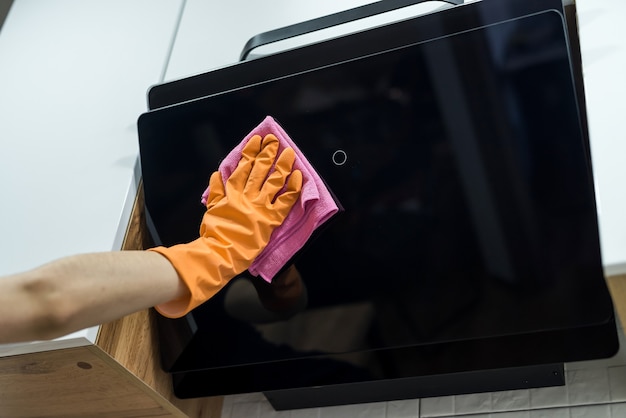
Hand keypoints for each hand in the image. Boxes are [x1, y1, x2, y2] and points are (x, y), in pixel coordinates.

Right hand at [149, 134, 301, 317]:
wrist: (220, 253)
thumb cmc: (214, 234)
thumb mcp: (211, 209)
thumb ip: (215, 191)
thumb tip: (216, 174)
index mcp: (231, 192)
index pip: (243, 167)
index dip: (250, 152)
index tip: (257, 140)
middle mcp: (247, 195)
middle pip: (259, 169)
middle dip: (267, 152)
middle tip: (274, 140)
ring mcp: (260, 206)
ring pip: (274, 180)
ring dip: (282, 165)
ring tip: (289, 152)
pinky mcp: (271, 219)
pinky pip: (286, 201)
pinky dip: (293, 188)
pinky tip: (298, 176)